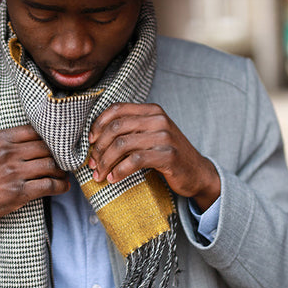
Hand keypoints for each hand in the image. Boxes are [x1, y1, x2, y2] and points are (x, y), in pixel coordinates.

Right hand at [0, 125, 68, 255]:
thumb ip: (2, 143)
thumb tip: (28, 139)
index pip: (33, 130)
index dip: (48, 137)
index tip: (55, 143)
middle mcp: (7, 153)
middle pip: (45, 147)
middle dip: (58, 153)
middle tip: (64, 159)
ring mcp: (13, 173)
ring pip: (50, 165)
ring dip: (61, 170)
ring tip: (63, 173)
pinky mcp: (18, 193)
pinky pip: (48, 186)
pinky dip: (60, 186)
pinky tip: (63, 186)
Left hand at [87, 103, 219, 211]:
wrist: (197, 172)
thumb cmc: (168, 155)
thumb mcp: (150, 135)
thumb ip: (130, 130)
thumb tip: (95, 140)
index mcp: (152, 110)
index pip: (117, 109)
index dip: (98, 124)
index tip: (91, 142)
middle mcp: (158, 119)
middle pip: (116, 128)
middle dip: (99, 148)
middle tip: (92, 164)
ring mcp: (164, 137)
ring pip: (122, 144)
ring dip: (106, 162)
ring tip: (100, 174)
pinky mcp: (168, 156)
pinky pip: (135, 160)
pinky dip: (120, 171)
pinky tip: (114, 178)